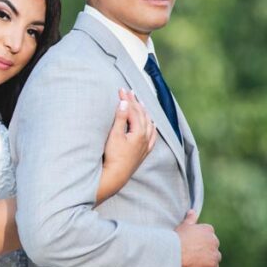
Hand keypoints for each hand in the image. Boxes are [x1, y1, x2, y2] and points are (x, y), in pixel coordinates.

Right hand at [96, 89, 155, 203]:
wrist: (115, 176)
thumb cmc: (113, 156)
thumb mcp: (114, 135)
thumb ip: (120, 118)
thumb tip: (124, 103)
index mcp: (139, 132)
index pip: (133, 111)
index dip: (127, 99)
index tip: (121, 90)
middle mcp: (145, 138)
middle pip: (142, 115)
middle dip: (135, 103)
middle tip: (129, 92)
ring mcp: (146, 145)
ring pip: (149, 124)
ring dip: (144, 112)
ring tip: (141, 103)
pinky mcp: (144, 152)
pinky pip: (152, 136)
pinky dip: (151, 127)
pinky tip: (151, 124)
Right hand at [175, 210, 220, 266]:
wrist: (174, 252)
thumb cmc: (177, 238)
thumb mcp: (183, 226)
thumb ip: (190, 219)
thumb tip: (192, 211)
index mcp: (208, 229)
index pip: (209, 236)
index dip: (201, 241)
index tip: (194, 244)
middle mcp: (214, 240)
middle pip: (213, 246)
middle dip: (206, 249)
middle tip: (194, 253)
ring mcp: (214, 252)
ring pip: (215, 257)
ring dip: (209, 259)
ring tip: (196, 261)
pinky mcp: (213, 264)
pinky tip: (198, 266)